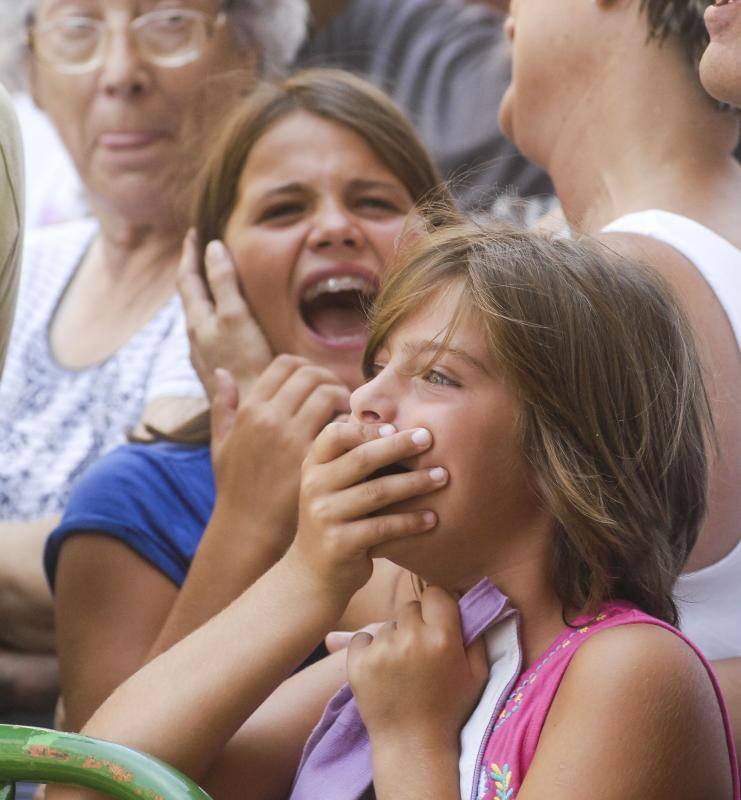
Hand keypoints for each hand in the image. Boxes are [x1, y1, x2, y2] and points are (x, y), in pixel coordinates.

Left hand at [177, 231, 271, 400]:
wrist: (249, 411)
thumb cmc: (247, 364)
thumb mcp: (235, 316)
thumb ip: (223, 281)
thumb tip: (213, 246)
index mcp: (198, 322)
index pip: (187, 279)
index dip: (190, 254)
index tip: (194, 233)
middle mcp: (195, 340)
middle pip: (190, 299)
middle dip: (195, 274)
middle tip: (202, 254)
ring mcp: (205, 359)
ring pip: (200, 320)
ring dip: (205, 298)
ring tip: (214, 286)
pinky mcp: (218, 374)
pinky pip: (212, 338)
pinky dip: (216, 319)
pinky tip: (228, 328)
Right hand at [209, 356, 350, 547]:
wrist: (249, 531)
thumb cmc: (236, 488)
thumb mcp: (221, 444)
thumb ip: (224, 406)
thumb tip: (222, 370)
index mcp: (250, 410)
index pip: (287, 364)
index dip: (308, 367)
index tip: (319, 382)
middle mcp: (269, 419)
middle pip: (312, 375)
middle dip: (331, 380)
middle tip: (342, 397)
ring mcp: (291, 439)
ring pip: (330, 395)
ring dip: (345, 398)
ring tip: (349, 413)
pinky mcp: (313, 461)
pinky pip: (341, 427)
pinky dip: (351, 425)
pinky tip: (355, 437)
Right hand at [285, 421, 447, 606]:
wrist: (314, 573)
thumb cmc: (337, 518)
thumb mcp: (334, 484)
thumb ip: (354, 458)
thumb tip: (399, 424)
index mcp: (314, 465)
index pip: (334, 435)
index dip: (366, 428)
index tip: (397, 426)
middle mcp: (315, 487)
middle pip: (361, 459)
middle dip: (399, 446)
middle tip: (429, 438)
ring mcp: (325, 515)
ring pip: (377, 492)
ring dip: (414, 482)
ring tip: (443, 476)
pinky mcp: (340, 543)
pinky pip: (383, 527)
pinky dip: (411, 521)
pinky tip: (433, 518)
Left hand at [347, 587, 488, 750]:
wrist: (412, 746)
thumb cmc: (449, 710)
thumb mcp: (477, 675)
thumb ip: (477, 636)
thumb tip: (473, 605)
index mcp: (443, 637)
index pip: (436, 593)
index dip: (438, 606)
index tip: (438, 621)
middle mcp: (411, 637)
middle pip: (411, 607)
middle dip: (416, 623)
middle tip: (420, 650)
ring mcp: (382, 649)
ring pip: (387, 624)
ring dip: (394, 638)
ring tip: (402, 667)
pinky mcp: (357, 662)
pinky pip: (362, 637)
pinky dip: (369, 649)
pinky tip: (382, 670)